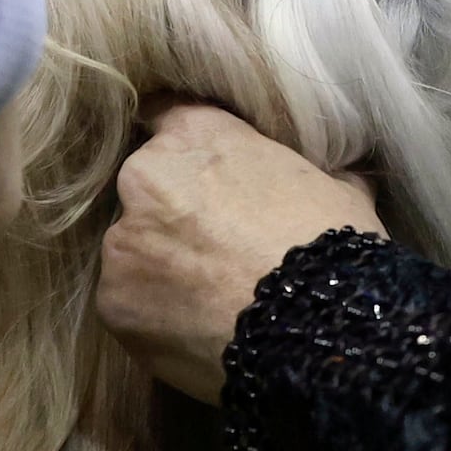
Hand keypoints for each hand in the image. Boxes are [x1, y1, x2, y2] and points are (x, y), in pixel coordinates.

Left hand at [97, 100, 385, 404]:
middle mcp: (145, 175)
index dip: (186, 154)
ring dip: (159, 267)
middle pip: (146, 188)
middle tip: (215, 249)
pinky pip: (128, 304)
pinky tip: (194, 333)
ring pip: (133, 249)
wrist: (315, 326)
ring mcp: (122, 239)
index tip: (200, 177)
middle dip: (171, 213)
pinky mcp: (112, 300)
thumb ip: (312, 171)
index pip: (167, 118)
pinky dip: (153, 317)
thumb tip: (334, 171)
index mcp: (195, 133)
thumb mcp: (338, 188)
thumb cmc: (330, 247)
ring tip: (208, 300)